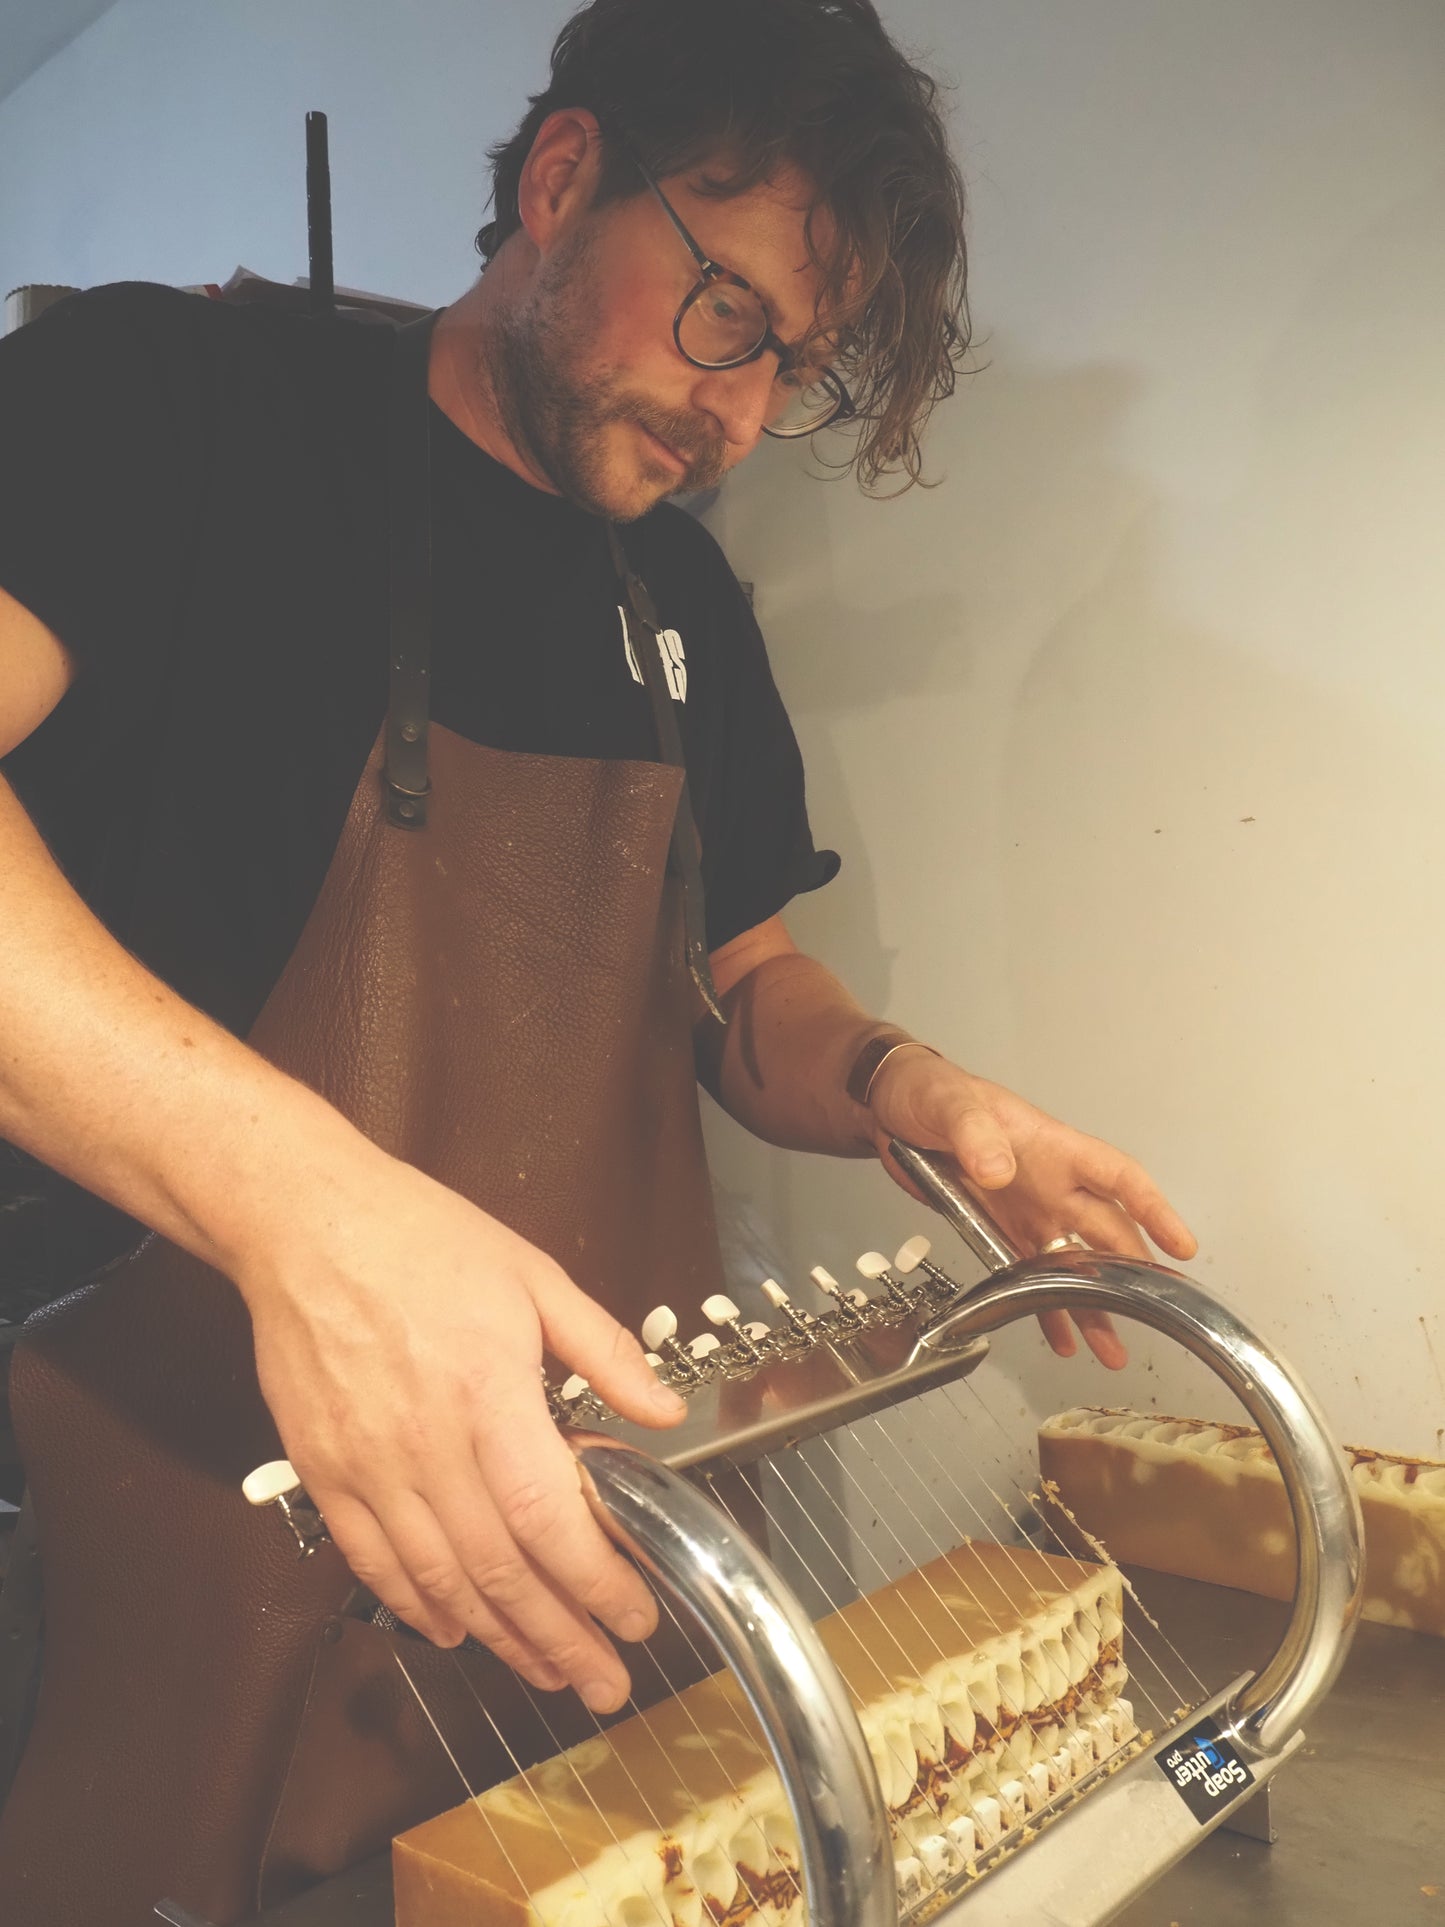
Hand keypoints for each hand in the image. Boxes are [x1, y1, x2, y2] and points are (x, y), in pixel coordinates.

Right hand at [234, 1143, 686, 1712]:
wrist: (305, 1222)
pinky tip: (457, 1634)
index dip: (596, 1581)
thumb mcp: (533, 1275)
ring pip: (439, 1581)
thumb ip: (603, 1348)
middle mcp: (425, 1443)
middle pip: (500, 1569)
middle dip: (561, 1637)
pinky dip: (418, 1608)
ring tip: (547, 1674)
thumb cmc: (421, 1238)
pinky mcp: (324, 1472)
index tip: (638, 1617)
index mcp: (487, 1391)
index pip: (550, 1516)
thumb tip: (665, 1412)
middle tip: (605, 1682)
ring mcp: (367, 1465)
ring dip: (499, 1639)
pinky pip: (373, 1562)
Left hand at [864, 1052, 1197, 1368]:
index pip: (1117, 1177)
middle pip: (1104, 1232)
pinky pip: (1029, 1276)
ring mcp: (1027, 1210)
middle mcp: (1049, 1183)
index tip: (1179, 1245)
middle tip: (1151, 1313)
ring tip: (1111, 1351)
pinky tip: (1059, 1338)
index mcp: (1051, 1147)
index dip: (1152, 1210)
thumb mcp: (949, 1104)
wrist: (889, 1107)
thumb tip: (997, 1169)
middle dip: (1130, 1274)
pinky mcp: (998, 1231)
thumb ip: (974, 1132)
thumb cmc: (928, 1090)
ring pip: (1071, 1265)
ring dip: (1091, 1305)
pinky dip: (1044, 1307)